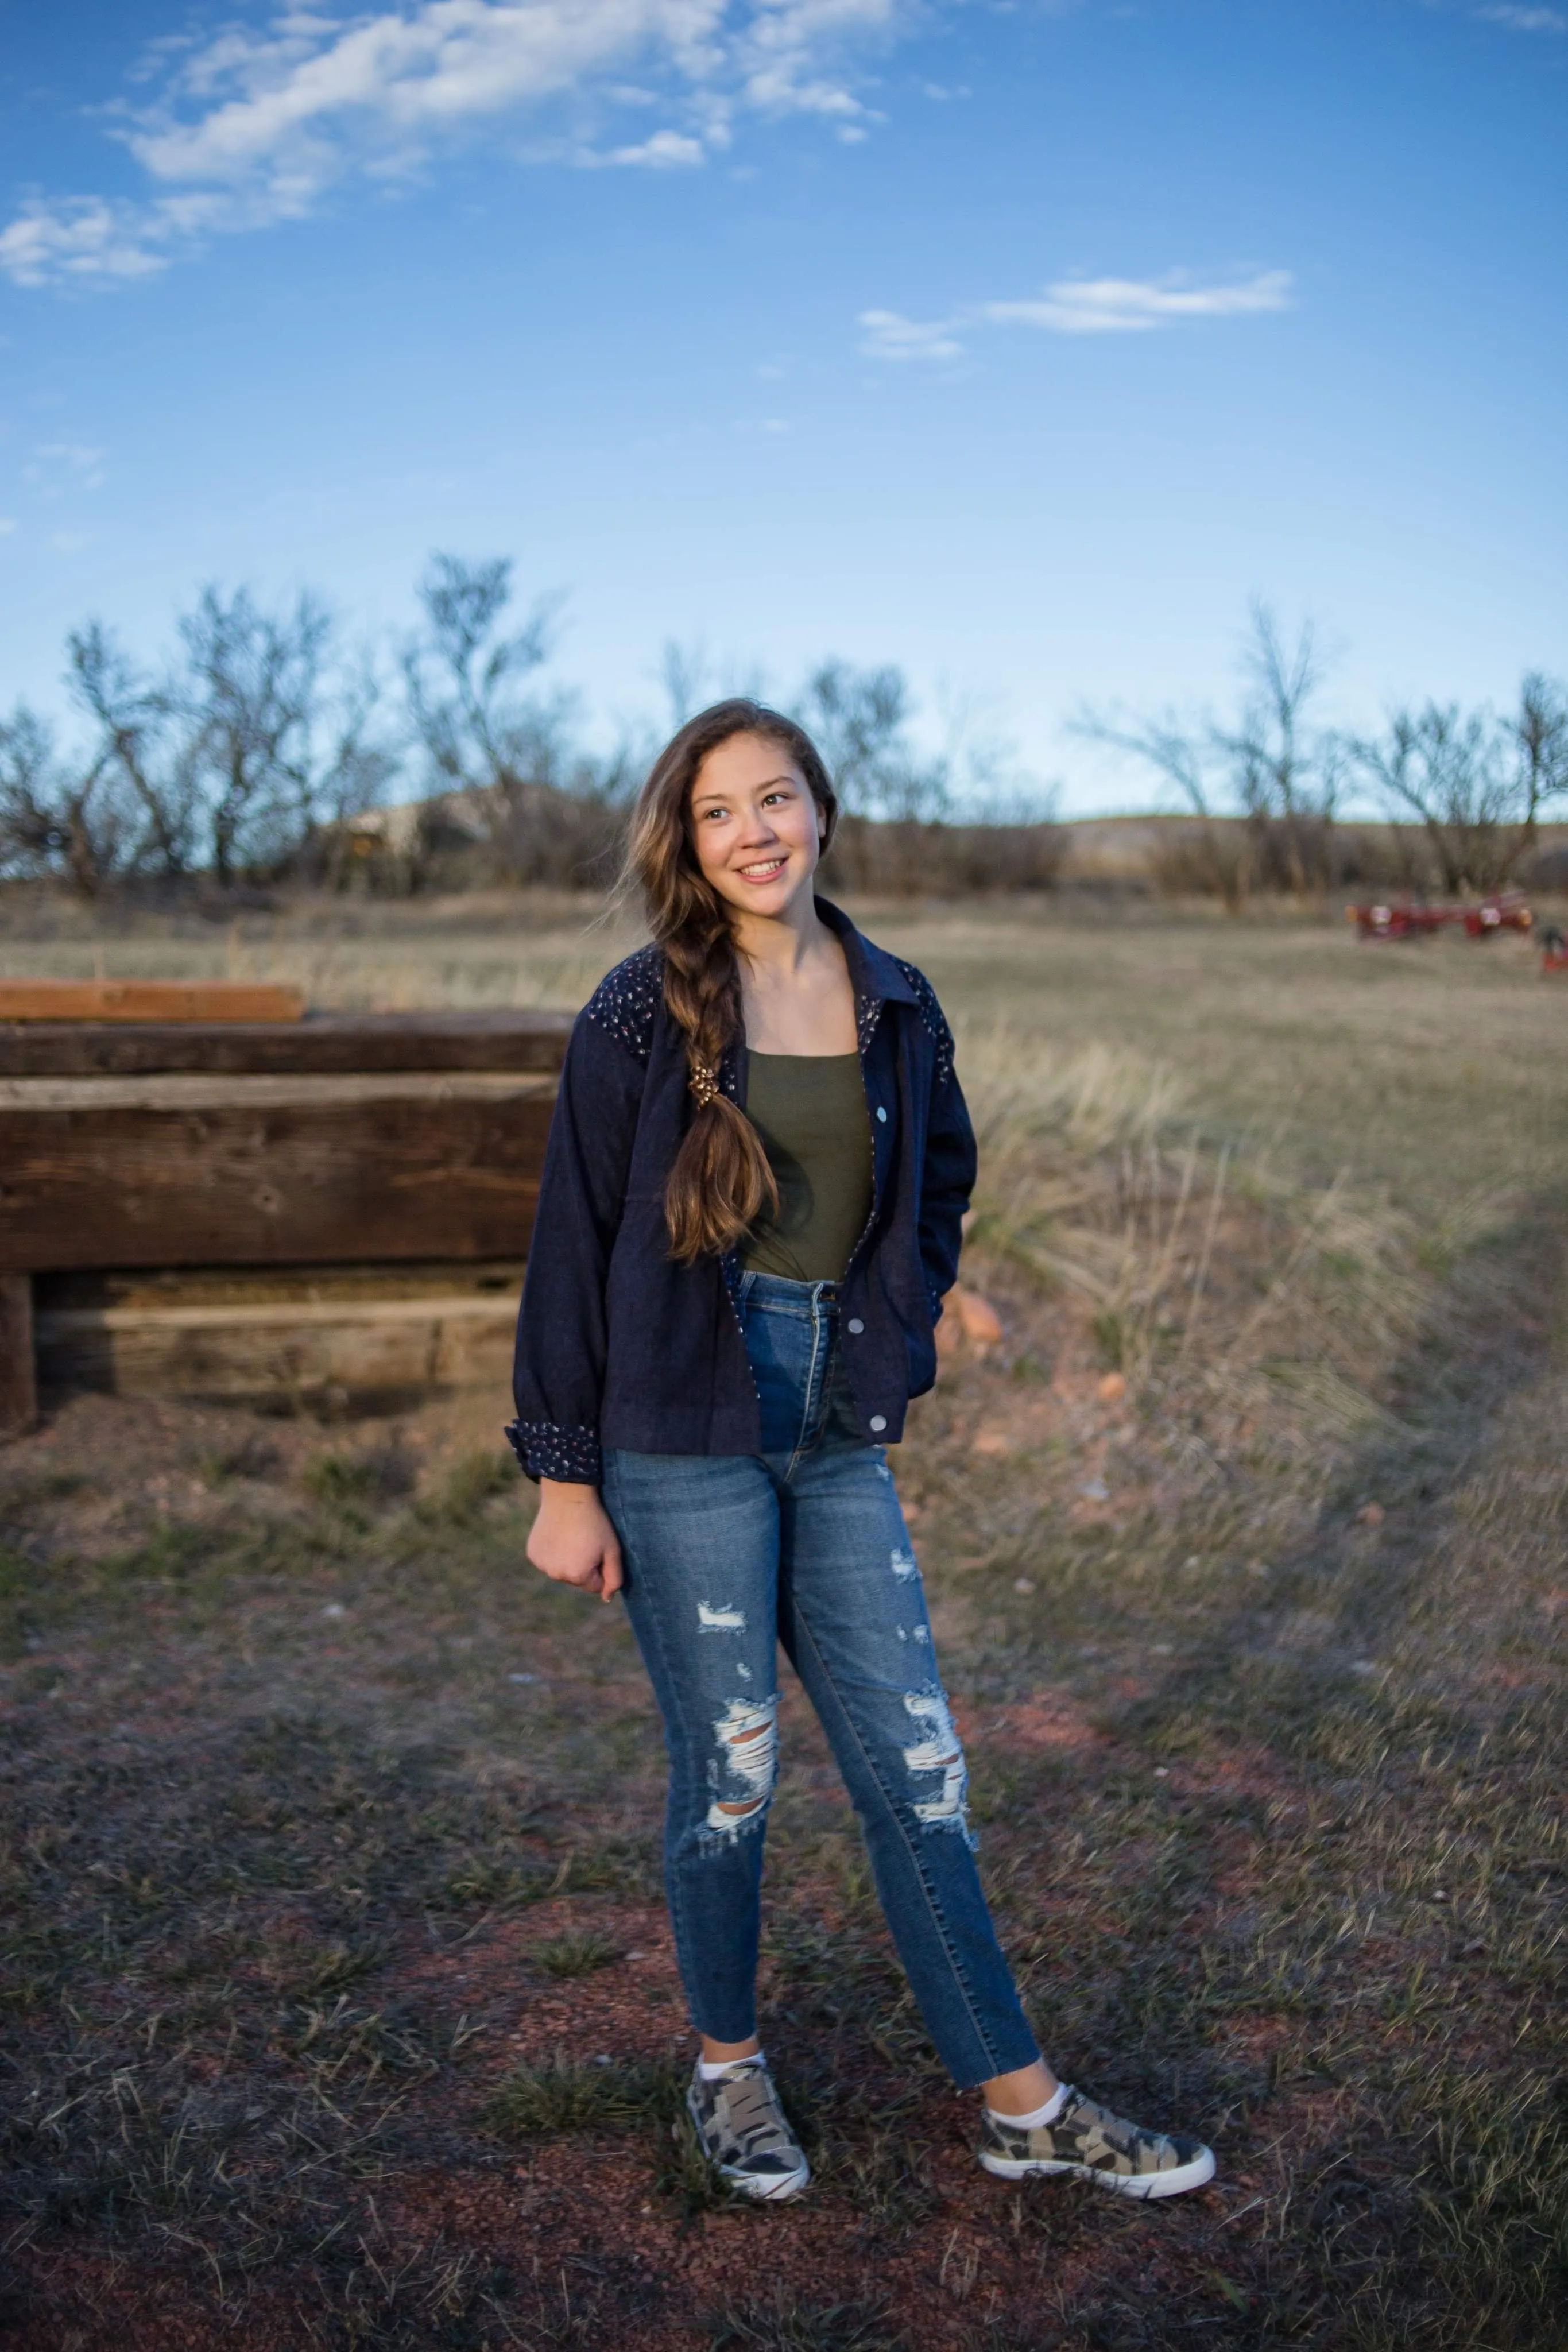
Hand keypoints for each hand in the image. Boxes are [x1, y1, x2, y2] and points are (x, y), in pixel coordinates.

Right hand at [526, 1480, 623, 1601]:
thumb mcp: (612, 1550)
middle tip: (584, 1540)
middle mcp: (556, 1574)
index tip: (597, 1548)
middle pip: (576, 1579)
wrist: (568, 1496)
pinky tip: (557, 1535)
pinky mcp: (532, 1554)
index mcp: (577, 1575)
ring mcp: (541, 1565)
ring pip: (561, 1570)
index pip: (594, 1585)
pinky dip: (553, 1552)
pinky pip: (548, 1561)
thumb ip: (614, 1578)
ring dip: (567, 1560)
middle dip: (583, 1565)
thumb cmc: (595, 1523)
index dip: (599, 1567)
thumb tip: (607, 1599)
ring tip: (570, 1536)